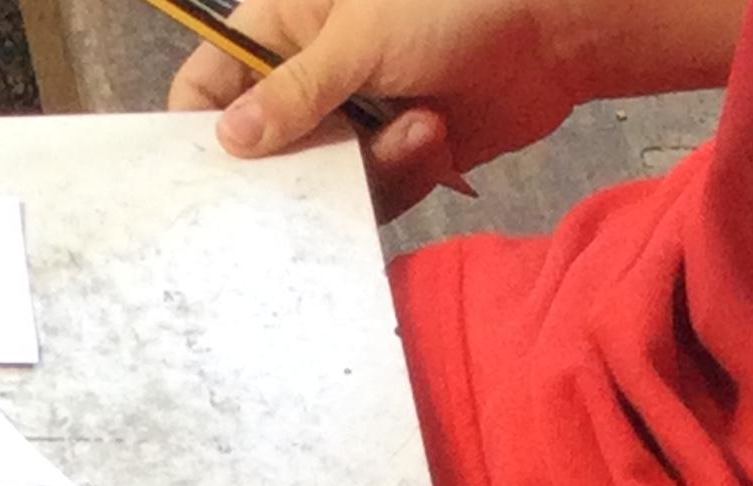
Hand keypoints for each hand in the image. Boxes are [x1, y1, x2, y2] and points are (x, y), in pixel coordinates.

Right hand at [165, 0, 589, 200]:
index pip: (212, 82)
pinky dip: (402, 175)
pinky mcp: (394, 163)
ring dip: (366, 167)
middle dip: (282, 176)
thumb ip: (294, 93)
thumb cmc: (451, 2)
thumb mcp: (360, 37)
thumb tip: (228, 141)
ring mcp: (354, 125)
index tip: (201, 179)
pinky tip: (435, 135)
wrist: (552, 31)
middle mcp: (311, 81)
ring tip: (414, 126)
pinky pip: (370, 198)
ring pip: (318, 184)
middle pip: (261, 151)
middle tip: (300, 189)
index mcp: (285, 29)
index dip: (199, 129)